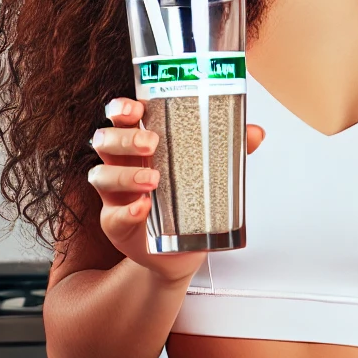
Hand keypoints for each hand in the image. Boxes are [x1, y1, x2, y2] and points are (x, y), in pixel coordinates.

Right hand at [88, 96, 264, 283]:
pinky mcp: (117, 225)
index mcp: (139, 147)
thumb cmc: (187, 201)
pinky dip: (127, 211)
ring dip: (125, 175)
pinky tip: (143, 208)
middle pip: (105, 142)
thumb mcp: (207, 172)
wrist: (182, 250)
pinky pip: (113, 217)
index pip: (121, 120)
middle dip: (125, 138)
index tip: (136, 107)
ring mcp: (115, 197)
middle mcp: (122, 166)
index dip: (121, 109)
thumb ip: (230, 149)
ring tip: (153, 180)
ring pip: (101, 176)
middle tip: (152, 143)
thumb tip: (256, 132)